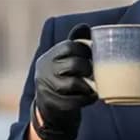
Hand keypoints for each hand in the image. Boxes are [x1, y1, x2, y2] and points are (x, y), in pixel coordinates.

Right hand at [32, 23, 97, 139]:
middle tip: (94, 73)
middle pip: (74, 64)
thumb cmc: (61, 81)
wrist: (49, 112)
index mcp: (49, 57)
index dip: (85, 50)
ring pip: (74, 83)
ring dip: (88, 85)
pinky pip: (74, 101)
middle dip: (88, 68)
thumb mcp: (63, 62)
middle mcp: (45, 70)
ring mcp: (47, 88)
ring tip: (94, 86)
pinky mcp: (53, 104)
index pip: (69, 46)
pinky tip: (92, 97)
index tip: (93, 56)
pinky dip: (86, 99)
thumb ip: (73, 45)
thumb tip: (85, 27)